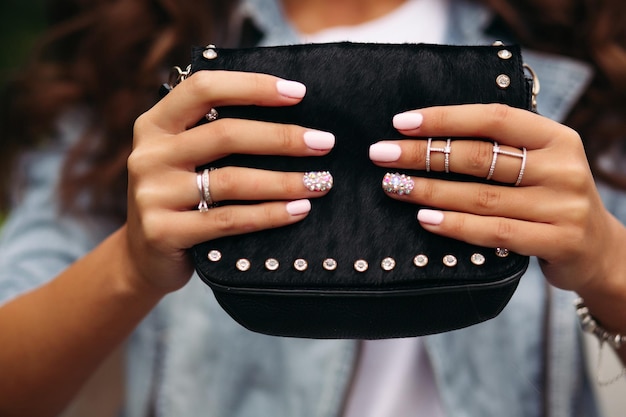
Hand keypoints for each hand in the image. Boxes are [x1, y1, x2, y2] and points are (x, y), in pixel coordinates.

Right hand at [125, 70, 334, 292]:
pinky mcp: (163, 232)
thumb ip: (216, 133)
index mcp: (156, 124)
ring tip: (320, 181)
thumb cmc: (181, 198)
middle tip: (324, 143)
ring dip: (284, 180)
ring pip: (231, 180)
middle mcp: (149, 154)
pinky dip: (270, 215)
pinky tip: (299, 210)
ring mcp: (153, 194)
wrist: (144, 256)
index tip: (299, 93)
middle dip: (282, 137)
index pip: (204, 88)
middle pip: (225, 134)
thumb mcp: (185, 157)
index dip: (253, 86)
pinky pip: (228, 220)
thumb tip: (292, 118)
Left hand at [369, 104, 625, 294]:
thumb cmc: (549, 198)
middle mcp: (563, 167)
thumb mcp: (537, 163)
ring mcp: (563, 205)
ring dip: (429, 191)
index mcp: (556, 137)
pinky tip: (424, 219)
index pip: (493, 118)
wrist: (596, 248)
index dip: (444, 118)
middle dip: (423, 154)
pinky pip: (494, 232)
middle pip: (480, 157)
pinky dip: (455, 225)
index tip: (401, 122)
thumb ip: (499, 148)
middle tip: (381, 155)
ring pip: (481, 196)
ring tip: (392, 186)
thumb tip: (426, 136)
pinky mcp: (558, 241)